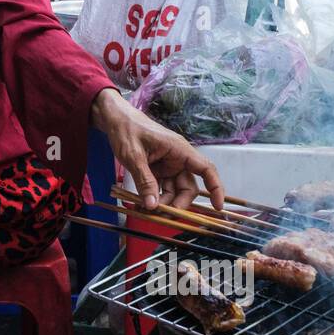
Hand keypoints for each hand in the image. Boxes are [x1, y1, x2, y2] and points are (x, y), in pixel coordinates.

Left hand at [91, 88, 222, 210]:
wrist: (115, 120)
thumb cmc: (127, 130)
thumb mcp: (133, 156)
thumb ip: (144, 181)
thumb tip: (153, 206)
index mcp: (179, 150)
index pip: (206, 169)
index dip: (216, 188)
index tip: (217, 206)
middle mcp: (177, 159)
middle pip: (188, 188)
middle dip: (177, 204)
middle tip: (161, 214)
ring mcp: (168, 166)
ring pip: (173, 192)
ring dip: (163, 204)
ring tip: (145, 210)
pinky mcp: (158, 171)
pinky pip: (161, 189)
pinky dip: (154, 198)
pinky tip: (142, 205)